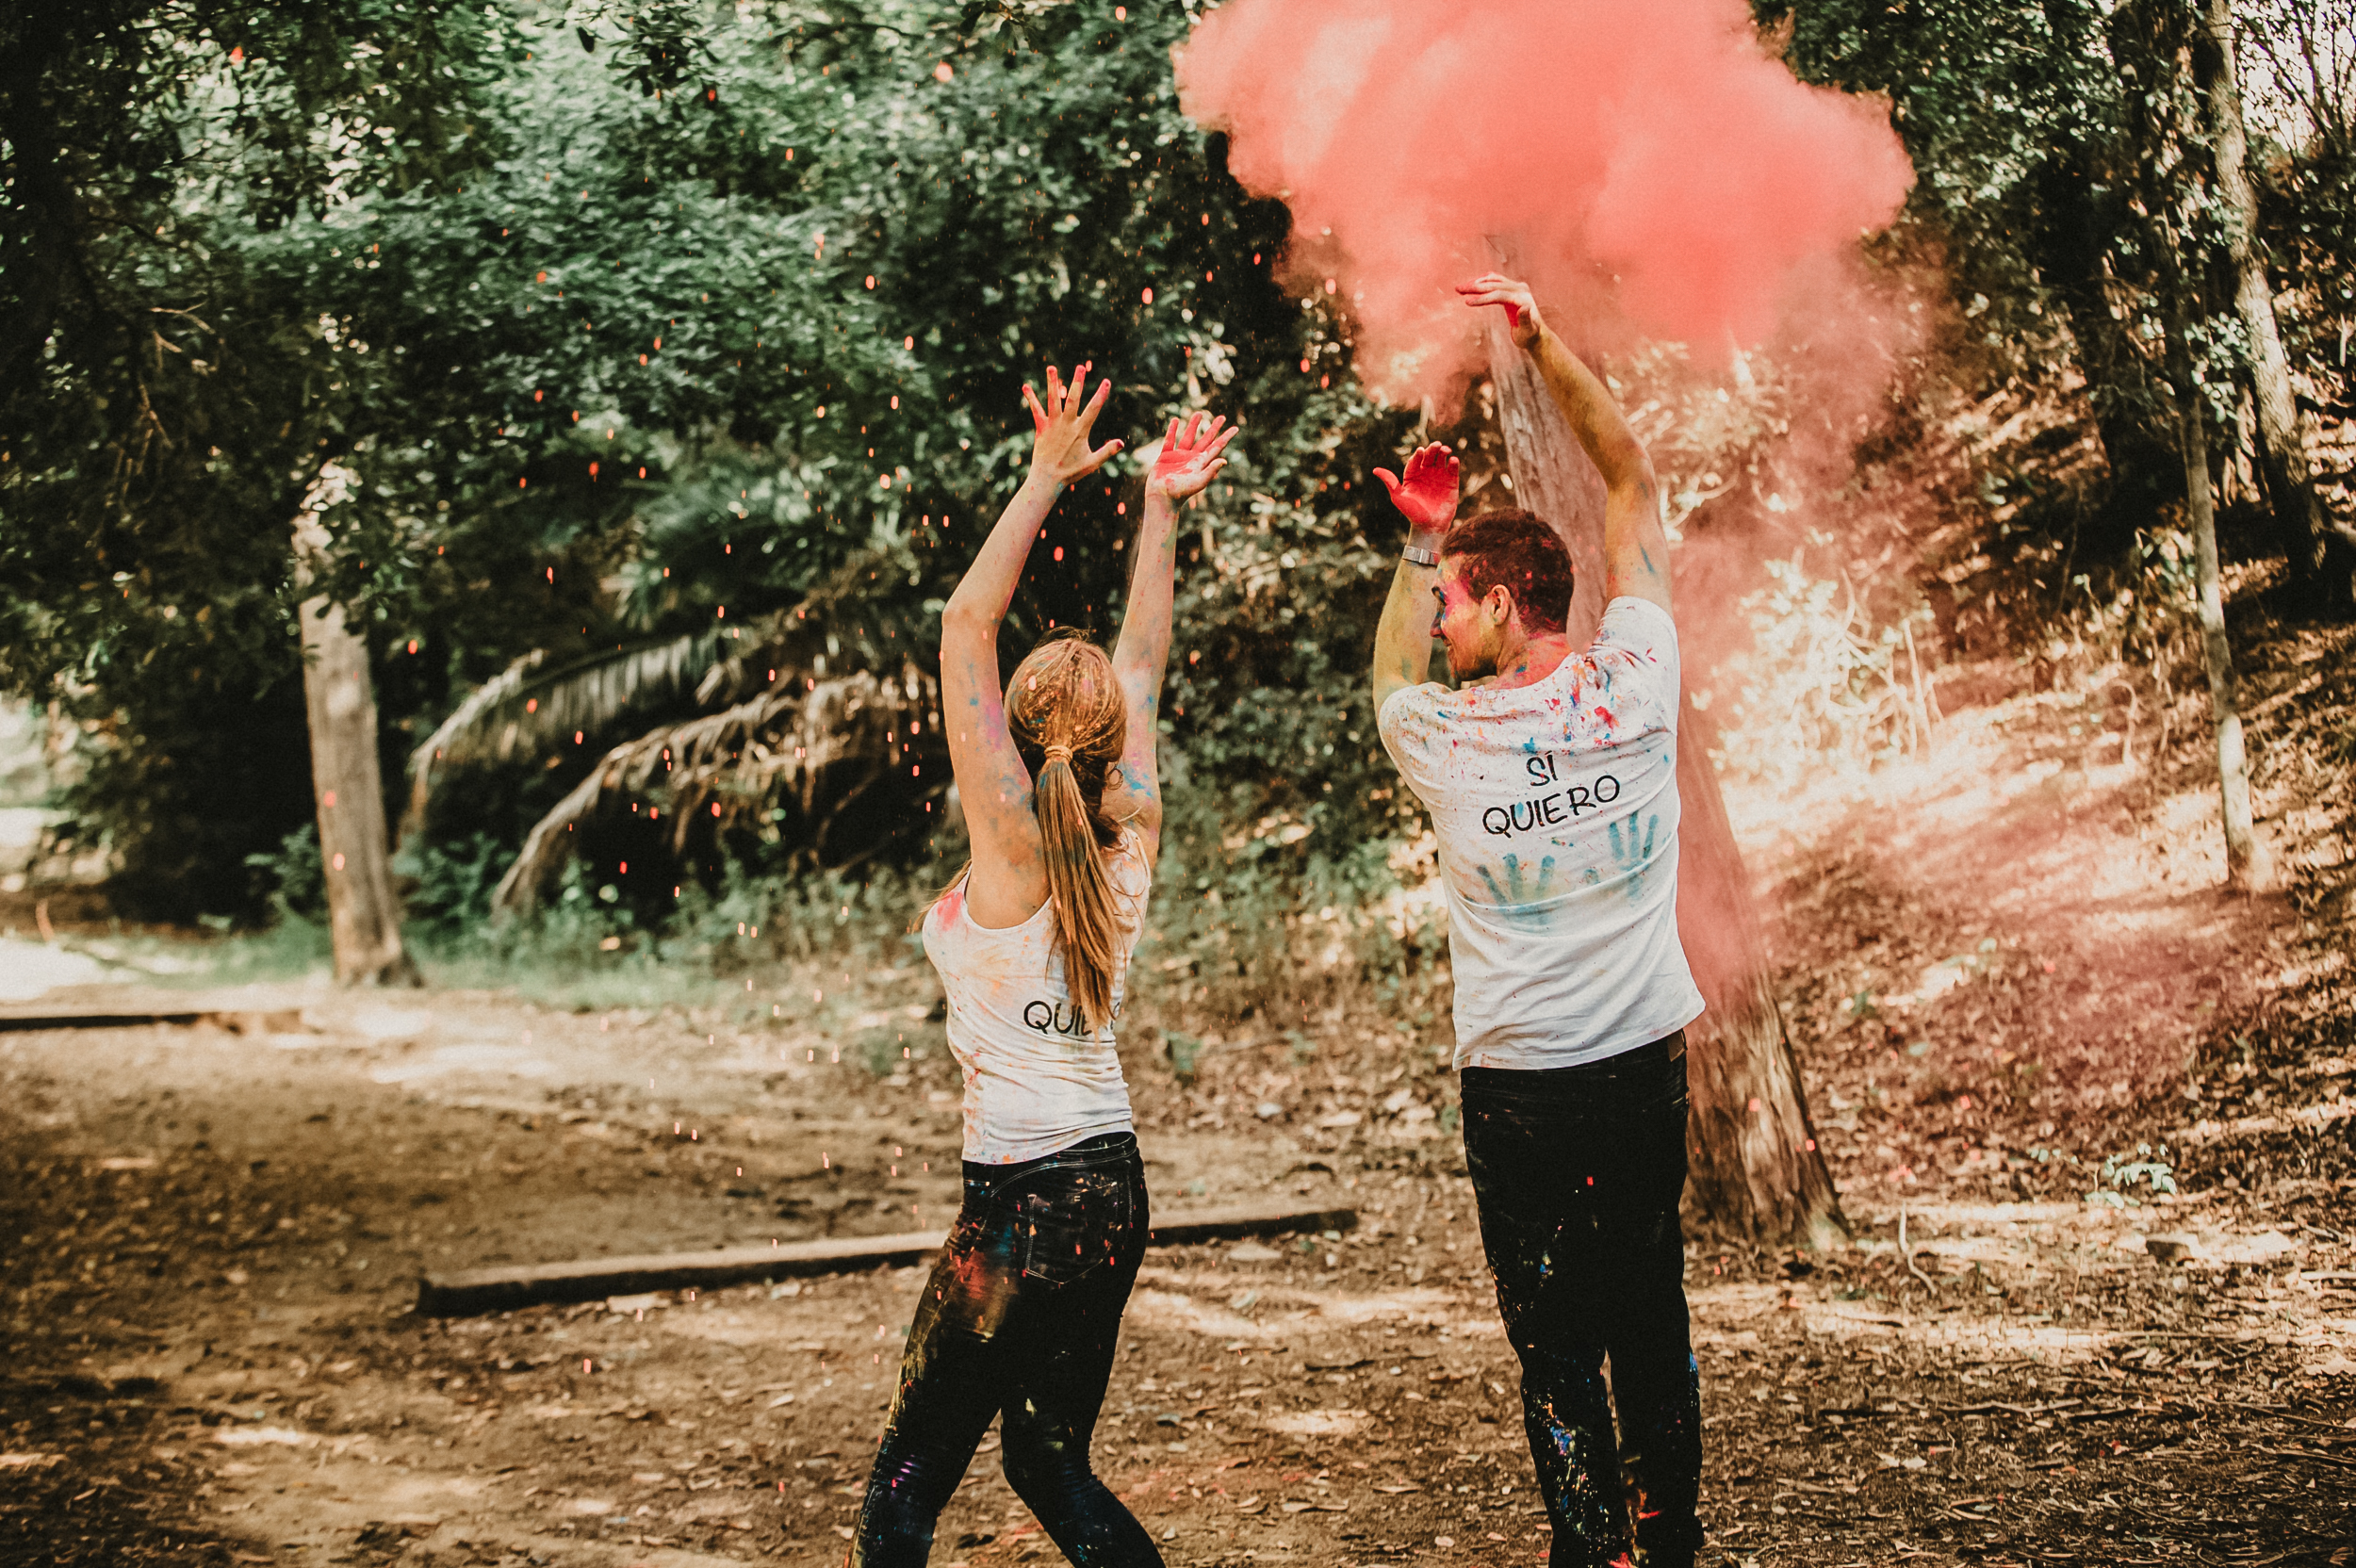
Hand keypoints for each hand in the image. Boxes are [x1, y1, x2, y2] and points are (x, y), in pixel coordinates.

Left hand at [1022, 362, 1123, 485]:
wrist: (1047, 479)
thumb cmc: (1071, 472)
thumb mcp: (1092, 463)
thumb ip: (1106, 451)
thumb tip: (1121, 443)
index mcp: (1080, 431)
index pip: (1093, 409)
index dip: (1101, 395)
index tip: (1107, 382)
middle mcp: (1066, 424)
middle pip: (1073, 399)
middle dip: (1077, 382)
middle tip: (1080, 367)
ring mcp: (1052, 425)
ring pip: (1052, 400)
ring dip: (1052, 383)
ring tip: (1051, 367)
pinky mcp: (1041, 428)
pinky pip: (1036, 410)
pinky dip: (1030, 398)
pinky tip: (1025, 386)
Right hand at [1144, 411, 1236, 503]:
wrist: (1161, 498)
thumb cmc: (1180, 492)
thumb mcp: (1198, 482)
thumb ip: (1211, 471)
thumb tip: (1225, 460)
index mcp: (1201, 463)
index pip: (1217, 447)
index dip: (1226, 437)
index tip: (1236, 428)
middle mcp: (1191, 458)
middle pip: (1206, 439)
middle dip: (1214, 428)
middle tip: (1222, 417)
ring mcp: (1178, 457)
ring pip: (1188, 437)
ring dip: (1193, 425)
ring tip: (1199, 413)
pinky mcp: (1165, 457)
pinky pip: (1169, 440)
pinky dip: (1172, 431)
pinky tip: (1175, 421)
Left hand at [1374, 442, 1460, 536]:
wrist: (1429, 526)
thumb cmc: (1412, 513)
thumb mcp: (1398, 497)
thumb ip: (1390, 482)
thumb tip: (1375, 470)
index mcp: (1412, 475)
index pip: (1415, 460)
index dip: (1418, 455)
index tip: (1420, 451)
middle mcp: (1426, 473)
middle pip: (1429, 457)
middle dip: (1432, 449)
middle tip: (1436, 445)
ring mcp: (1439, 476)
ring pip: (1441, 460)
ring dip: (1443, 453)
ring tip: (1445, 450)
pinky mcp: (1451, 482)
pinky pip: (1453, 469)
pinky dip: (1454, 463)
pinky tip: (1453, 460)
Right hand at [1457, 273, 1541, 352]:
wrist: (1536, 334)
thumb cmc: (1530, 336)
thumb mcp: (1528, 331)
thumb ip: (1526, 320)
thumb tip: (1523, 307)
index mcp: (1523, 298)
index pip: (1499, 294)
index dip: (1483, 298)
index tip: (1467, 302)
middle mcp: (1520, 288)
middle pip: (1494, 284)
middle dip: (1475, 287)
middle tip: (1458, 289)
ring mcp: (1516, 287)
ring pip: (1493, 280)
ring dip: (1476, 282)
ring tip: (1460, 288)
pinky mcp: (1511, 288)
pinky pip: (1495, 281)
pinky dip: (1482, 282)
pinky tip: (1472, 285)